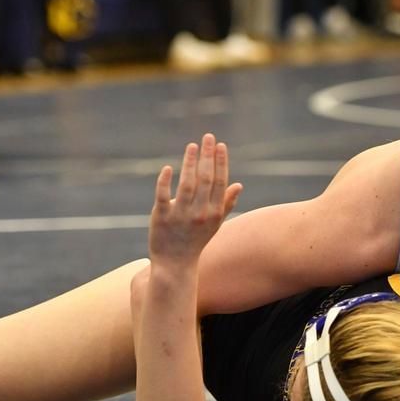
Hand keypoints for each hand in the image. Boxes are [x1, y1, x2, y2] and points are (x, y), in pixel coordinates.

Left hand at [148, 134, 241, 267]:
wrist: (175, 264)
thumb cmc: (196, 241)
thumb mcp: (215, 224)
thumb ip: (226, 204)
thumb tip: (238, 185)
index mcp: (214, 213)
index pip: (220, 183)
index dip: (221, 162)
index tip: (220, 145)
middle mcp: (200, 213)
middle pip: (206, 179)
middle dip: (208, 156)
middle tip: (207, 137)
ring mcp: (180, 215)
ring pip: (187, 184)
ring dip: (190, 163)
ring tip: (192, 146)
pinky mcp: (161, 217)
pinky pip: (163, 196)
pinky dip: (165, 181)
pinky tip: (169, 168)